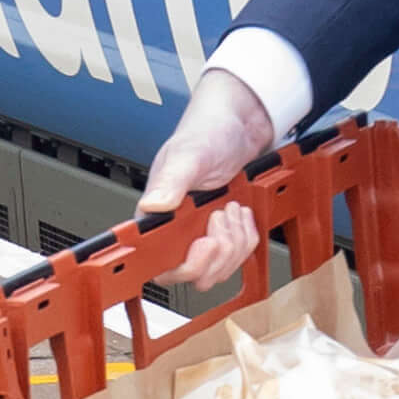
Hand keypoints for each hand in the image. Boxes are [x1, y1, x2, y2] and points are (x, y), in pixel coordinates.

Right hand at [137, 66, 279, 285]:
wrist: (238, 123)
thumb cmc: (206, 132)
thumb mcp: (188, 154)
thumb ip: (170, 181)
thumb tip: (152, 206)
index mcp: (158, 218)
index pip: (162, 265)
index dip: (187, 264)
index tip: (205, 242)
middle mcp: (177, 232)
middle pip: (196, 274)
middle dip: (219, 251)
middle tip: (221, 216)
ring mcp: (201, 235)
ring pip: (220, 269)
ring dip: (236, 241)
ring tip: (232, 208)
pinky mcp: (223, 234)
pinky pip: (237, 256)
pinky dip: (246, 237)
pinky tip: (241, 214)